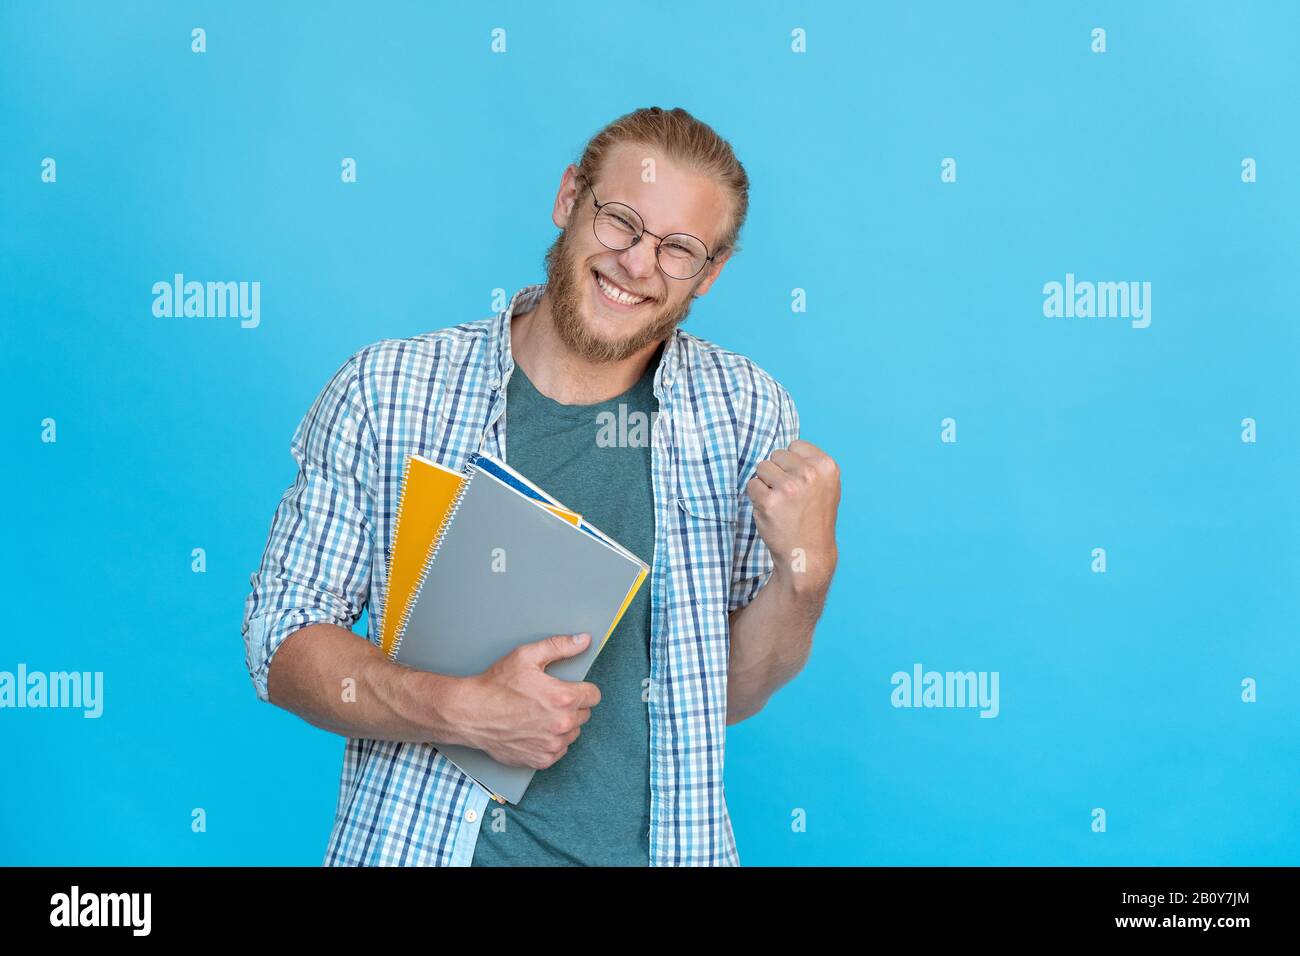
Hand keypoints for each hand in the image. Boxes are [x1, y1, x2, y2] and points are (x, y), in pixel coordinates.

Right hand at [456, 633, 600, 769]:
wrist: (470, 714)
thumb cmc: (496, 685)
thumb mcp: (527, 656)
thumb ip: (560, 647)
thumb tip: (583, 640)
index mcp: (563, 698)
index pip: (594, 695)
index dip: (582, 689)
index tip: (570, 688)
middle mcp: (562, 724)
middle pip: (584, 714)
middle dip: (571, 706)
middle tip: (548, 700)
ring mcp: (552, 745)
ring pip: (573, 733)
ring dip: (562, 725)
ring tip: (539, 715)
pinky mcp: (542, 760)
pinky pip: (559, 750)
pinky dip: (551, 742)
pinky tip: (534, 730)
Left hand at [745, 439, 840, 597]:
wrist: (807, 555)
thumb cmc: (813, 520)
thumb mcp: (824, 487)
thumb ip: (809, 465)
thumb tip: (782, 449)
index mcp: (826, 466)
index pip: (795, 445)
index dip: (791, 464)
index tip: (799, 484)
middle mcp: (810, 474)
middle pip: (776, 454)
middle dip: (777, 472)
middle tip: (789, 497)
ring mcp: (789, 487)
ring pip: (761, 467)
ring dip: (765, 484)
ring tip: (780, 504)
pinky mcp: (770, 501)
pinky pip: (751, 486)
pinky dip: (756, 498)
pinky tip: (771, 512)